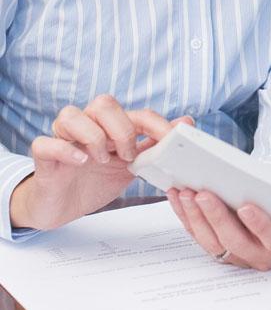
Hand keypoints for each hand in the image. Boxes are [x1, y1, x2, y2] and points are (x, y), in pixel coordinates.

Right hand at [10, 95, 189, 230]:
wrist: (60, 207)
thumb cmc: (94, 180)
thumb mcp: (130, 165)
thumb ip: (154, 145)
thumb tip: (186, 123)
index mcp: (110, 126)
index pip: (137, 113)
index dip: (157, 125)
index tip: (171, 141)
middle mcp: (86, 126)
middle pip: (104, 103)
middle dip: (122, 128)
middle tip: (127, 155)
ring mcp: (63, 139)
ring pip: (72, 114)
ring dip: (93, 135)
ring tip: (102, 160)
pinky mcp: (43, 157)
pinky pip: (46, 143)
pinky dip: (65, 149)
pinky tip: (81, 161)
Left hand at [167, 181, 270, 269]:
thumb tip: (270, 182)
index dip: (259, 225)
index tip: (245, 207)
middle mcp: (262, 255)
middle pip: (236, 242)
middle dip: (217, 217)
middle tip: (204, 194)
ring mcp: (239, 256)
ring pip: (213, 243)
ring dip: (197, 218)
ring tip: (187, 194)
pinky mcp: (221, 249)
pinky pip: (201, 236)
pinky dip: (188, 217)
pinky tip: (179, 198)